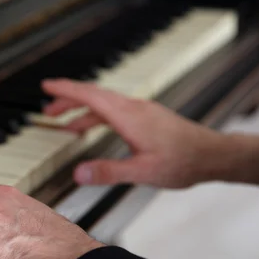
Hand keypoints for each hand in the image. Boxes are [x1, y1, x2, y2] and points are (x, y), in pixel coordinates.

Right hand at [42, 79, 258, 188]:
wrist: (212, 155)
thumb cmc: (183, 161)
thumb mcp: (142, 171)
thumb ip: (108, 172)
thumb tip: (78, 173)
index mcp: (128, 116)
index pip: (90, 95)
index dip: (65, 90)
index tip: (46, 85)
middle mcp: (133, 108)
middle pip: (94, 96)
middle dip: (68, 100)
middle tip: (47, 110)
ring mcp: (141, 111)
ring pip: (104, 104)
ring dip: (82, 111)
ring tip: (64, 123)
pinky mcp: (146, 118)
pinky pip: (114, 112)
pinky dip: (97, 117)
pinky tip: (95, 131)